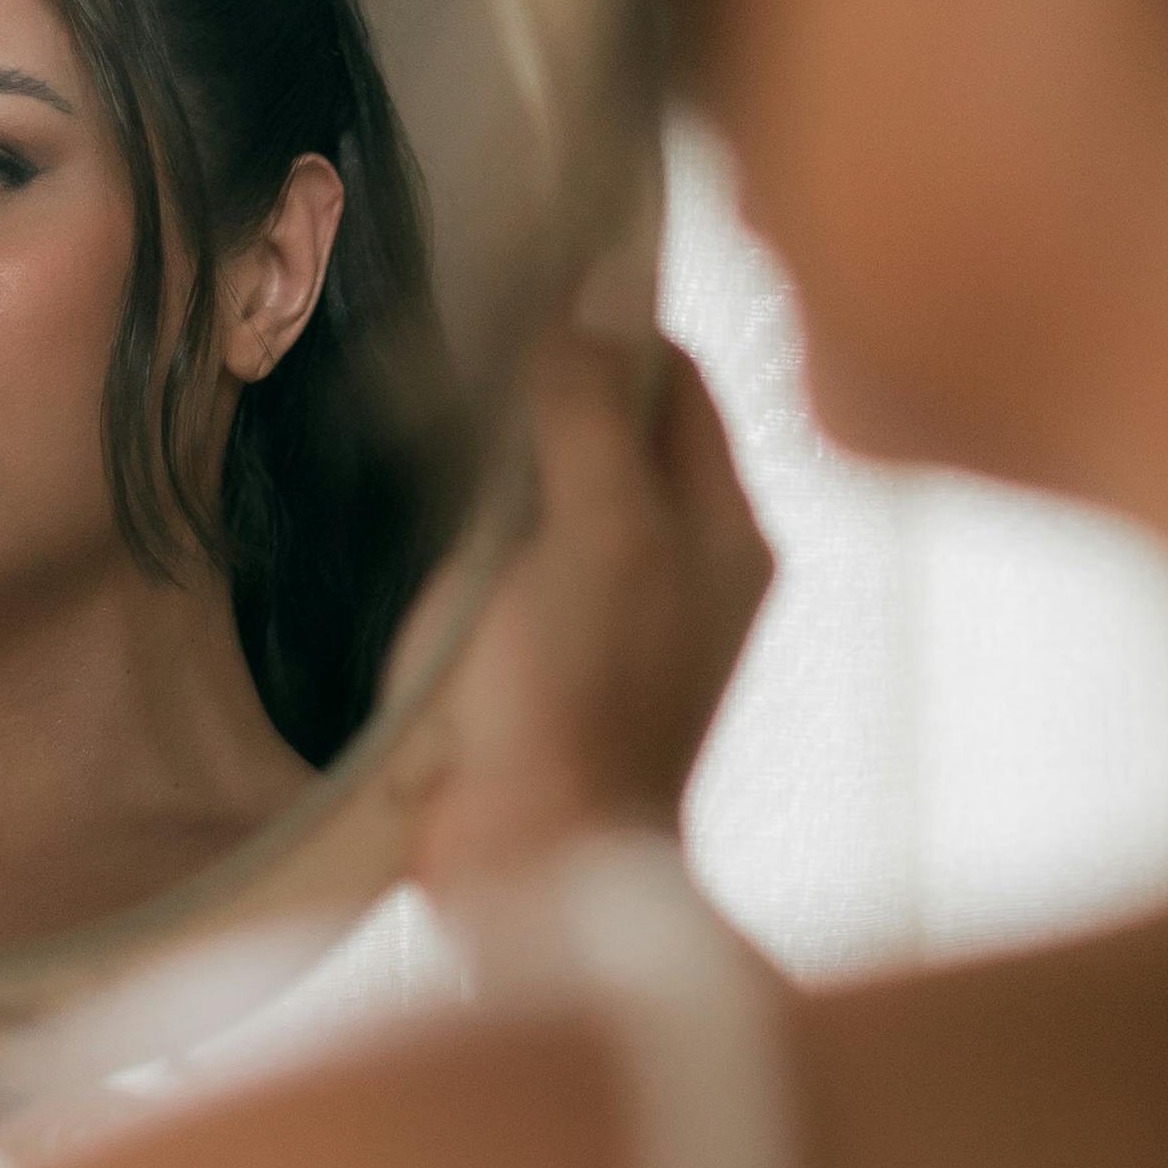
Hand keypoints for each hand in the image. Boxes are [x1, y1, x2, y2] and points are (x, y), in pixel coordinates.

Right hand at [388, 330, 771, 898]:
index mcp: (729, 531)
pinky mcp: (561, 678)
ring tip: (444, 437)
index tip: (529, 295)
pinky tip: (437, 538)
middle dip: (556, 394)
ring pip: (574, 504)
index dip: (612, 328)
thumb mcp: (597, 531)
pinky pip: (529, 577)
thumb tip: (580, 319)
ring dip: (513, 471)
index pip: (682, 383)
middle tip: (472, 358)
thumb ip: (592, 417)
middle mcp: (693, 574)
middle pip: (629, 438)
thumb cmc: (577, 702)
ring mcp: (627, 630)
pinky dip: (488, 546)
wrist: (534, 873)